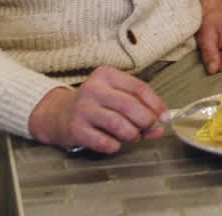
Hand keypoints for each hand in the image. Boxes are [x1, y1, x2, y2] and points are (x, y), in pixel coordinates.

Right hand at [28, 66, 167, 152]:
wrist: (56, 114)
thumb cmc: (94, 105)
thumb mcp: (116, 98)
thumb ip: (140, 109)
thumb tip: (161, 126)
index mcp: (106, 75)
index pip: (139, 88)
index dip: (156, 104)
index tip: (165, 116)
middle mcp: (93, 89)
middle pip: (130, 105)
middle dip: (146, 120)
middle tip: (149, 128)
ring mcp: (82, 109)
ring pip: (118, 124)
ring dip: (132, 134)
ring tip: (133, 136)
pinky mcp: (75, 130)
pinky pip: (104, 142)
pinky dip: (116, 145)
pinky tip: (115, 143)